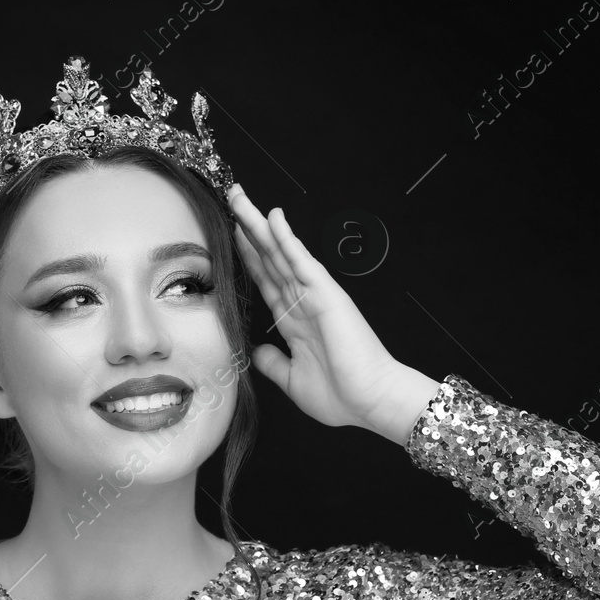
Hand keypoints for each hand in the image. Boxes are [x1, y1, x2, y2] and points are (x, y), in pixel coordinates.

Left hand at [228, 185, 421, 434]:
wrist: (370, 403)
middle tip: (231, 197)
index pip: (265, 279)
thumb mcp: (292, 379)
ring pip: (280, 252)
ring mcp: (313, 295)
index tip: (229, 233)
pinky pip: (301, 260)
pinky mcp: (325, 294)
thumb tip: (255, 350)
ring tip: (239, 197)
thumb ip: (273, 362)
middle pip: (268, 257)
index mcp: (294, 320)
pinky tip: (273, 216)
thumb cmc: (340, 396)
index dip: (247, 256)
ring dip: (259, 224)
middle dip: (248, 229)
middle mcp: (301, 301)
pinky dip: (286, 238)